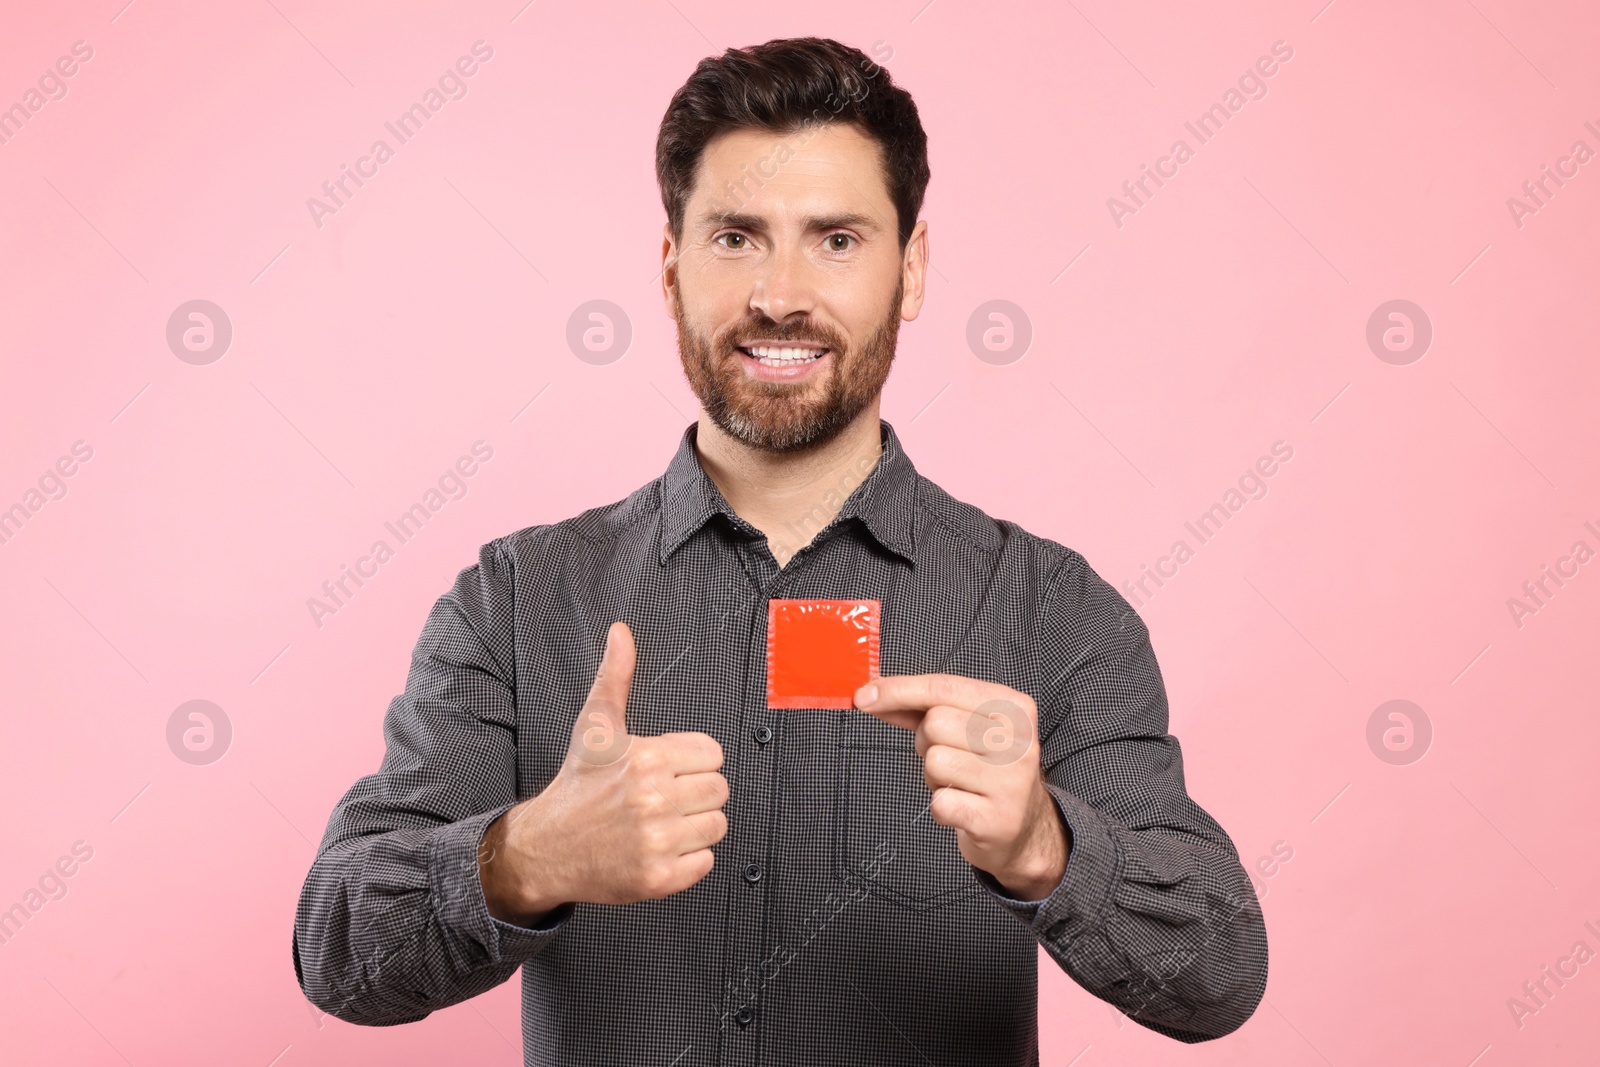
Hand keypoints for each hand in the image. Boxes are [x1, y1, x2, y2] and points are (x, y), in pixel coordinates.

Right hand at [479, 621, 728, 924]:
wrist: (545, 847)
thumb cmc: (577, 786)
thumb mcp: (595, 727)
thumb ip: (615, 677)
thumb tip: (620, 634)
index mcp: (647, 759)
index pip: (712, 754)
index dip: (691, 760)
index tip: (667, 768)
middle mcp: (653, 800)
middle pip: (719, 790)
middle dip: (694, 792)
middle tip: (664, 797)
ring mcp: (657, 842)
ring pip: (717, 826)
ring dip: (694, 825)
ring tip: (661, 822)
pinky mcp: (659, 878)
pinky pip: (705, 862)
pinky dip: (688, 859)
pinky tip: (660, 847)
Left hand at [853, 674, 1069, 901]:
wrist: (1025, 829)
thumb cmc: (986, 770)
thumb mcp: (968, 727)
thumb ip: (923, 707)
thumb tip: (871, 695)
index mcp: (1014, 707)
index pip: (943, 687)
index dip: (897, 690)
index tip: (862, 697)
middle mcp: (1019, 741)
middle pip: (935, 723)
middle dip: (925, 742)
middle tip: (948, 759)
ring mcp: (1012, 782)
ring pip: (935, 761)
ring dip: (934, 777)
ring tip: (958, 783)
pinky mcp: (998, 820)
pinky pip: (940, 803)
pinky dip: (941, 807)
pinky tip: (963, 808)